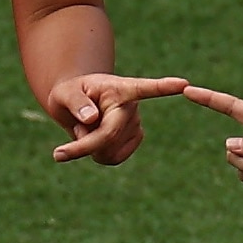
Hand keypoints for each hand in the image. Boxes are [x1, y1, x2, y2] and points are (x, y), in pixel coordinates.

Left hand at [46, 71, 183, 163]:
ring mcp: (136, 124)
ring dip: (90, 149)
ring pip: (110, 151)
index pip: (145, 88)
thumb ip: (75, 103)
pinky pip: (114, 158)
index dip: (164, 87)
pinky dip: (98, 155)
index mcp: (120, 88)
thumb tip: (93, 118)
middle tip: (58, 153)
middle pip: (110, 135)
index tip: (184, 84)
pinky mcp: (134, 140)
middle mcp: (133, 106)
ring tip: (85, 130)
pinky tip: (93, 141)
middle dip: (84, 146)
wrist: (75, 104)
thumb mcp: (64, 93)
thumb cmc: (69, 93)